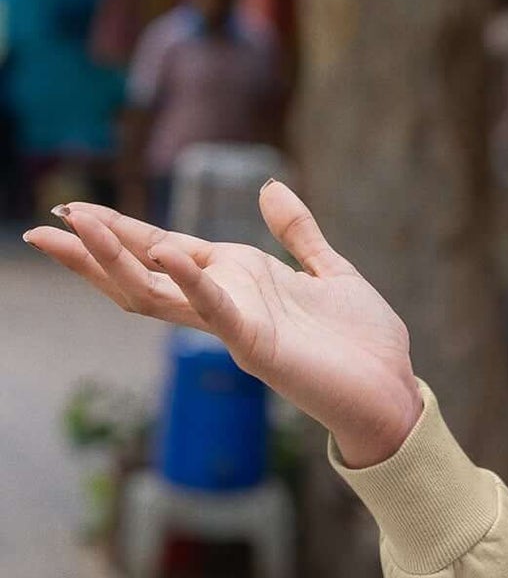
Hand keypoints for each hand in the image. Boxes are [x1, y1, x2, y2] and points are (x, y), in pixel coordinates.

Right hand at [23, 181, 423, 467]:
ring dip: (121, 262)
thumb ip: (297, 232)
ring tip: (82, 228)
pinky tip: (168, 255)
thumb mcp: (331, 270)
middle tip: (44, 226)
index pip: (164, 249)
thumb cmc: (363, 339)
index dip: (120, 230)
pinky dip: (194, 284)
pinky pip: (218, 313)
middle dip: (94, 250)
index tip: (71, 209)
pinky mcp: (258, 347)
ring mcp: (236, 327)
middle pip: (143, 274)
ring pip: (162, 294)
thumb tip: (270, 187)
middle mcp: (226, 303)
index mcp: (239, 280)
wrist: (393, 390)